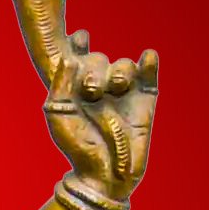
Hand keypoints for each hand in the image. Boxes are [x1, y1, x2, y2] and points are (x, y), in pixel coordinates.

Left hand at [43, 30, 157, 200]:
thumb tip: (71, 57)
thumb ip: (61, 83)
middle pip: (99, 60)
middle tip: (92, 92)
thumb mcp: (59, 113)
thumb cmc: (76, 146)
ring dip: (118, 71)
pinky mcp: (144, 101)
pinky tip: (147, 56)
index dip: (79, 44)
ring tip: (114, 87)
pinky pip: (148, 76)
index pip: (78, 58)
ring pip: (122, 66)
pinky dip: (149, 63)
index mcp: (76, 89)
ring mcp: (122, 94)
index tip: (81, 36)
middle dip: (95, 68)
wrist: (104, 173)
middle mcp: (99, 88)